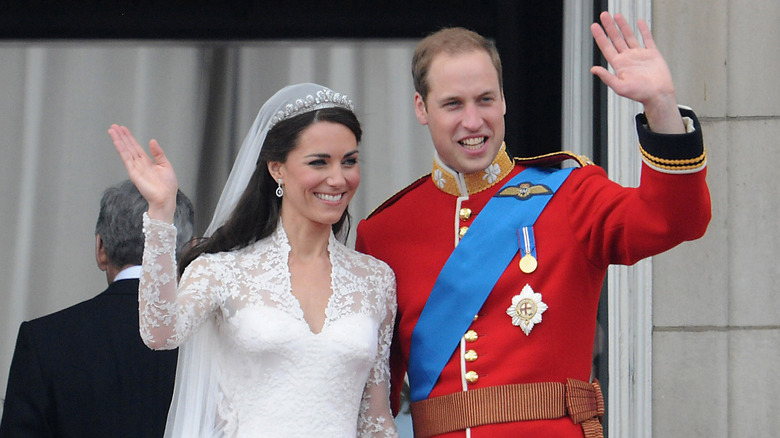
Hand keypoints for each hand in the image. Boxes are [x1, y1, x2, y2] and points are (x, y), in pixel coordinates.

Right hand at [109, 124, 178, 221]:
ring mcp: (135, 168)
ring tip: (112, 130)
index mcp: (147, 161)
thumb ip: (158, 153)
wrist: (166, 198)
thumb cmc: (167, 185)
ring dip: (118, 140)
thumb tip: (152, 141)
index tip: (123, 128)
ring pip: (125, 151)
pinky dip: (121, 150)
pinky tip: (117, 142)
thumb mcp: (165, 165)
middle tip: (113, 126)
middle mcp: (139, 164)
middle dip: (121, 136)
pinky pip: (126, 159)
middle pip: (128, 147)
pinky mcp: (133, 173)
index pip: (135, 147)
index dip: (129, 138)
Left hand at [591, 12, 683, 132]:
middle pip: (616, 39)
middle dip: (609, 27)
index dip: (600, 36)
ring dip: (623, 26)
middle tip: (603, 15)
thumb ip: (607, 77)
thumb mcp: (620, 87)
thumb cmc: (640, 94)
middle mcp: (628, 58)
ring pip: (629, 37)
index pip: (606, 47)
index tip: (594, 25)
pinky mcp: (652, 54)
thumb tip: (593, 69)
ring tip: (616, 16)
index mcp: (619, 65)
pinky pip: (647, 39)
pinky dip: (643, 30)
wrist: (659, 95)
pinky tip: (639, 22)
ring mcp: (640, 55)